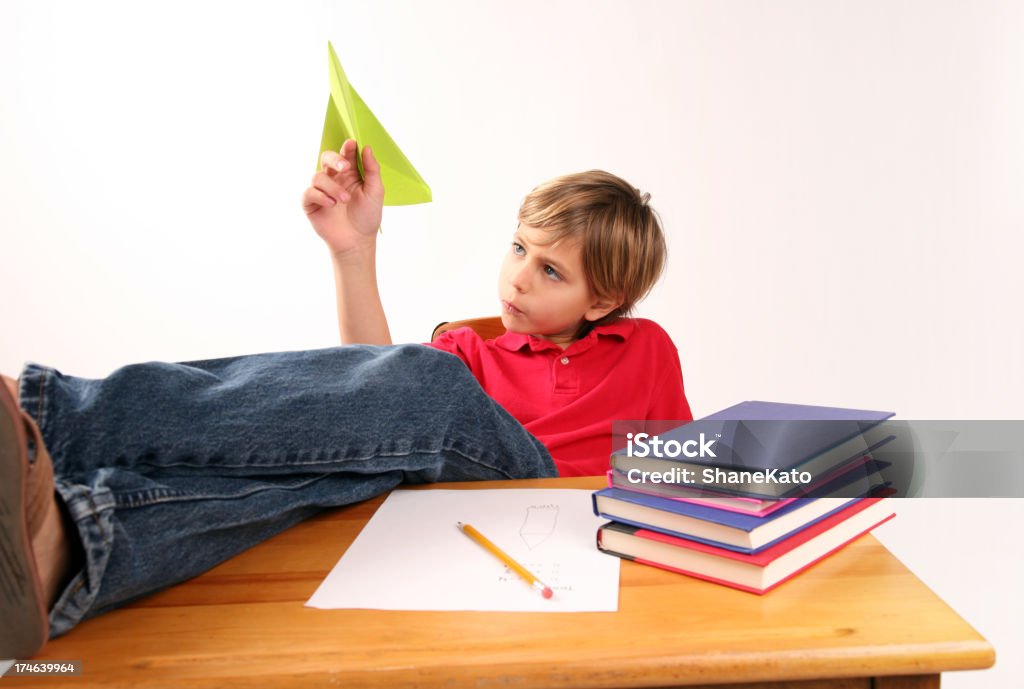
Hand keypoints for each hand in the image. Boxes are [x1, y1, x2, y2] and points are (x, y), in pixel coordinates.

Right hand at [302, 139, 384, 256]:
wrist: (357, 241)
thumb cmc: (367, 217)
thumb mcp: (375, 192)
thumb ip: (372, 170)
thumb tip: (367, 148)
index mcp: (349, 174)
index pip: (346, 155)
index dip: (347, 147)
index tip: (352, 143)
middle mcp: (334, 179)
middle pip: (326, 158)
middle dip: (334, 159)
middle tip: (345, 166)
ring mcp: (321, 190)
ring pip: (318, 176)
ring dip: (332, 187)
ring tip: (344, 200)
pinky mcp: (311, 204)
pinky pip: (309, 192)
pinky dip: (320, 196)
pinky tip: (332, 204)